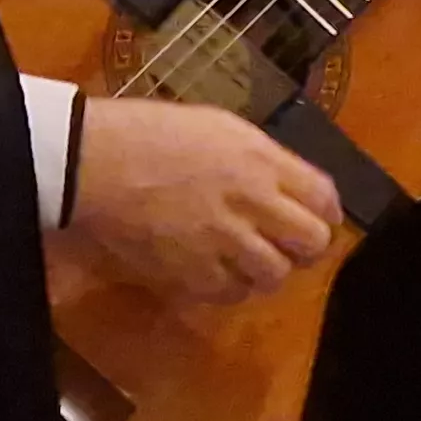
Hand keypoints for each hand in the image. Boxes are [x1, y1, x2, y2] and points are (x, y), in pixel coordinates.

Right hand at [62, 97, 341, 305]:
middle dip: (307, 246)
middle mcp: (253, 203)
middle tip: (290, 244)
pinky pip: (231, 293)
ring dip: (269, 268)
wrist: (94, 162)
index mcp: (263, 161)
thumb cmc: (151, 132)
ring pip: (276, 274)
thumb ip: (261, 158)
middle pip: (312, 242)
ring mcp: (224, 242)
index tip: (318, 217)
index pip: (324, 198)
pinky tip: (218, 271)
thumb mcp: (220, 127)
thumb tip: (286, 182)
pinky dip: (232, 286)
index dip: (327, 212)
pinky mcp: (191, 273)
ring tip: (251, 259)